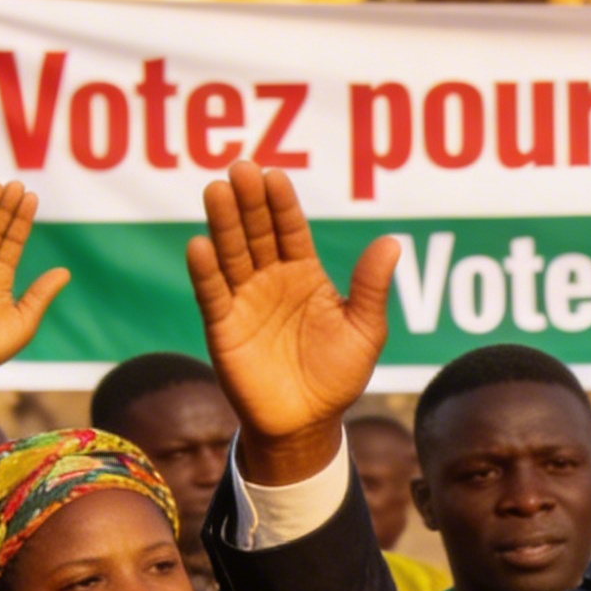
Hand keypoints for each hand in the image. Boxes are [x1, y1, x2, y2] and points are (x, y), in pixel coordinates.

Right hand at [186, 162, 397, 470]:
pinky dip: (205, 272)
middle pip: (257, 233)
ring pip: (231, 255)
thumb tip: (392, 243)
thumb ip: (370, 288)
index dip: (282, 204)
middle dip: (249, 202)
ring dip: (223, 224)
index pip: (291, 230)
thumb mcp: (364, 331)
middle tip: (240, 168)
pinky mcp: (223, 327)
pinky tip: (199, 245)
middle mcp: (270, 280)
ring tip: (216, 191)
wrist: (308, 423)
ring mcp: (244, 301)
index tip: (274, 175)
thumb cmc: (338, 375)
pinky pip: (212, 295)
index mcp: (305, 274)